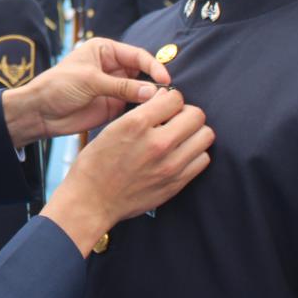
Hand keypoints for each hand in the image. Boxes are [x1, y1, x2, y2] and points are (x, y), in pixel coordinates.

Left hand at [1, 38, 170, 146]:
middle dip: (156, 82)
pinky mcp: (114, 106)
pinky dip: (144, 110)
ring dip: (153, 97)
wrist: (40, 111)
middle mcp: (113, 67)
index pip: (138, 55)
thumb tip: (151, 91)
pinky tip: (154, 115)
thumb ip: (121, 86)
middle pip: (144, 72)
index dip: (153, 66)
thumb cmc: (58, 86)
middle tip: (171, 95)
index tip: (165, 80)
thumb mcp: (90, 81)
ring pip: (142, 90)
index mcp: (106, 51)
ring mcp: (115, 87)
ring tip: (166, 106)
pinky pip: (135, 106)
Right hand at [41, 87, 213, 254]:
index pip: (175, 98)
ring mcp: (170, 165)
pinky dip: (195, 154)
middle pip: (197, 115)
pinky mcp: (176, 183)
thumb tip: (165, 96)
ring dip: (194, 133)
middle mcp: (157, 143)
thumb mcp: (112, 128)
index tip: (165, 105)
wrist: (92, 201)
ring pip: (205, 136)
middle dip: (186, 113)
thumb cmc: (96, 163)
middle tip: (175, 120)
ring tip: (180, 137)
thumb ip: (142, 111)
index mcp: (136, 124)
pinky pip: (202, 159)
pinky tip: (180, 154)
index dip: (171, 98)